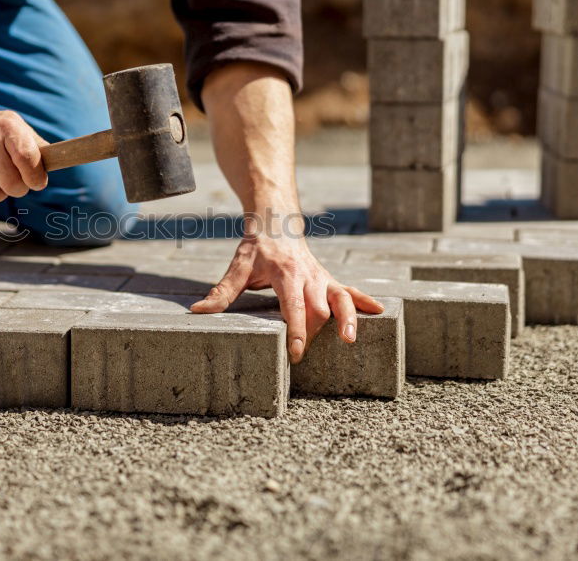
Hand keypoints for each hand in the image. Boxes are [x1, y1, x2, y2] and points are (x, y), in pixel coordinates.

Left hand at [191, 234, 384, 363]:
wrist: (277, 221)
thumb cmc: (256, 247)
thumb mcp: (238, 266)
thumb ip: (222, 291)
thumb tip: (198, 312)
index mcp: (286, 274)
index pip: (294, 306)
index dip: (297, 330)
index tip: (296, 353)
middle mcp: (308, 276)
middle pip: (319, 308)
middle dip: (316, 333)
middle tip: (306, 356)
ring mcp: (321, 277)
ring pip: (341, 299)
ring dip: (348, 319)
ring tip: (350, 340)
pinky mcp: (328, 279)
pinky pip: (349, 290)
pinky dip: (364, 301)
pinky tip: (379, 311)